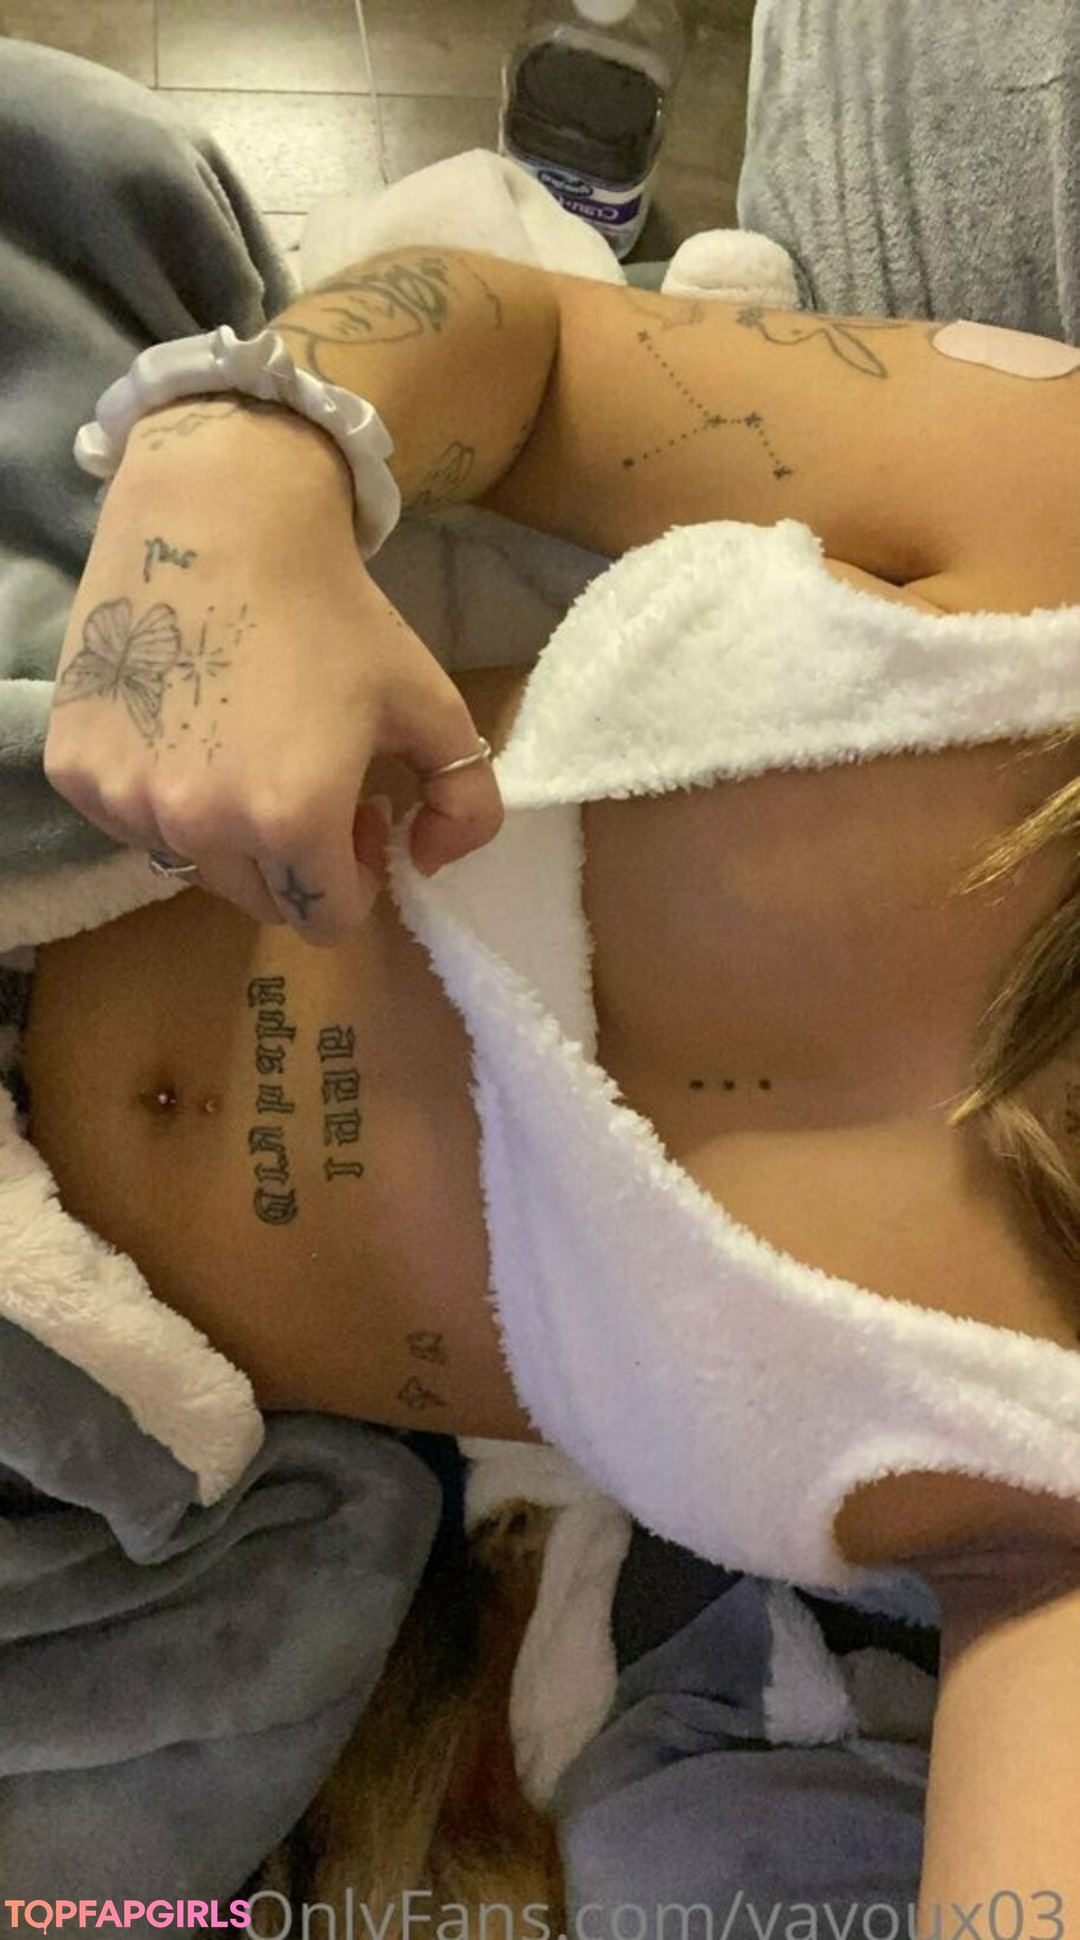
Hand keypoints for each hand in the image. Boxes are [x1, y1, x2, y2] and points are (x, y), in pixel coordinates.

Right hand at [43, 407, 503, 942]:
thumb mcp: (432, 702)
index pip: (325, 919)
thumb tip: (428, 865)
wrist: (218, 517)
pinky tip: (187, 719)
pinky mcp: (76, 770)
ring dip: (228, 828)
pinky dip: (164, 792)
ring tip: (248, 742)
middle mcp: (200, 825)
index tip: (361, 816)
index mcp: (291, 819)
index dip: (356, 876)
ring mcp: (127, 799)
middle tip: (312, 776)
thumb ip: (466, 803)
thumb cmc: (332, 610)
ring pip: (194, 862)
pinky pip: (133, 819)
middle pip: (260, 899)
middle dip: (298, 859)